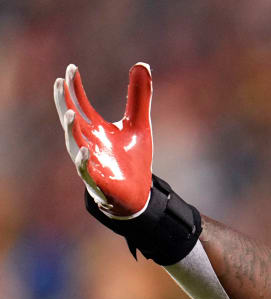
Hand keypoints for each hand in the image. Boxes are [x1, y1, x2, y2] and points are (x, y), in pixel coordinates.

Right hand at [52, 63, 153, 217]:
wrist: (138, 193)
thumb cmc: (133, 159)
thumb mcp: (139, 123)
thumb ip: (139, 97)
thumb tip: (142, 64)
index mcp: (95, 128)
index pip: (79, 103)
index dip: (74, 86)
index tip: (70, 68)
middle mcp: (88, 142)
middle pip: (70, 119)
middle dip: (63, 101)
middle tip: (58, 83)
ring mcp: (90, 161)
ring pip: (73, 143)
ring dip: (70, 130)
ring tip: (69, 113)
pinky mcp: (97, 180)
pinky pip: (85, 170)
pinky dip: (83, 161)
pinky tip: (84, 150)